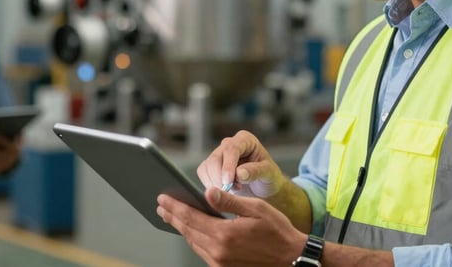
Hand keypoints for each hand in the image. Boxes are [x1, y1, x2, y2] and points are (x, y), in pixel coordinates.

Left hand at [157, 187, 305, 266]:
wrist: (290, 258)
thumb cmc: (277, 231)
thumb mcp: (256, 209)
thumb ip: (229, 201)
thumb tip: (206, 192)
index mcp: (225, 235)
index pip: (191, 217)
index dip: (175, 206)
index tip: (163, 198)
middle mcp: (218, 252)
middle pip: (188, 231)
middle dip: (173, 216)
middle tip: (162, 206)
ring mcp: (220, 263)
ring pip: (193, 242)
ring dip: (182, 228)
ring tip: (172, 216)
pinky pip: (202, 252)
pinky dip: (194, 238)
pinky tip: (191, 230)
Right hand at [197, 130, 286, 198]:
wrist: (263, 189)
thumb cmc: (269, 178)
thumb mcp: (269, 174)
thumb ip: (256, 171)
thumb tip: (239, 173)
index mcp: (245, 139)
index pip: (231, 148)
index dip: (228, 165)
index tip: (228, 182)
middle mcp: (230, 144)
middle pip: (215, 158)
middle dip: (221, 177)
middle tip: (234, 190)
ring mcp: (219, 154)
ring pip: (206, 167)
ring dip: (216, 183)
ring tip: (234, 190)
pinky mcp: (211, 166)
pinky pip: (203, 174)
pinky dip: (211, 185)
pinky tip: (225, 191)